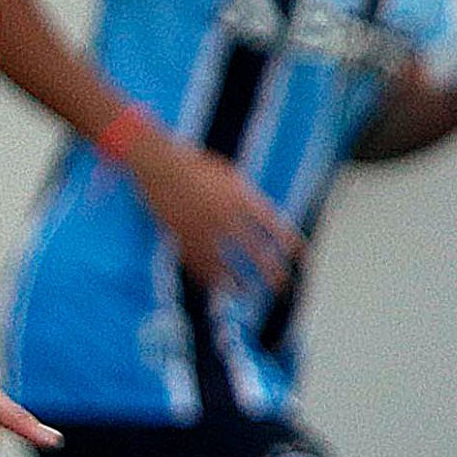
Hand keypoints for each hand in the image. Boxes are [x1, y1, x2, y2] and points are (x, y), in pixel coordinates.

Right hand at [127, 136, 298, 289]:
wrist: (157, 163)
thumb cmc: (196, 165)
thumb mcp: (230, 176)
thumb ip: (247, 198)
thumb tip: (263, 220)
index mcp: (239, 199)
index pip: (273, 226)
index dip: (290, 242)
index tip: (300, 255)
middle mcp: (223, 216)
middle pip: (253, 251)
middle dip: (270, 271)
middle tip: (280, 285)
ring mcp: (200, 228)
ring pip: (223, 263)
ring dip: (237, 281)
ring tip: (247, 293)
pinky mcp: (179, 235)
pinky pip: (196, 262)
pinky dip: (206, 276)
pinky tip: (214, 285)